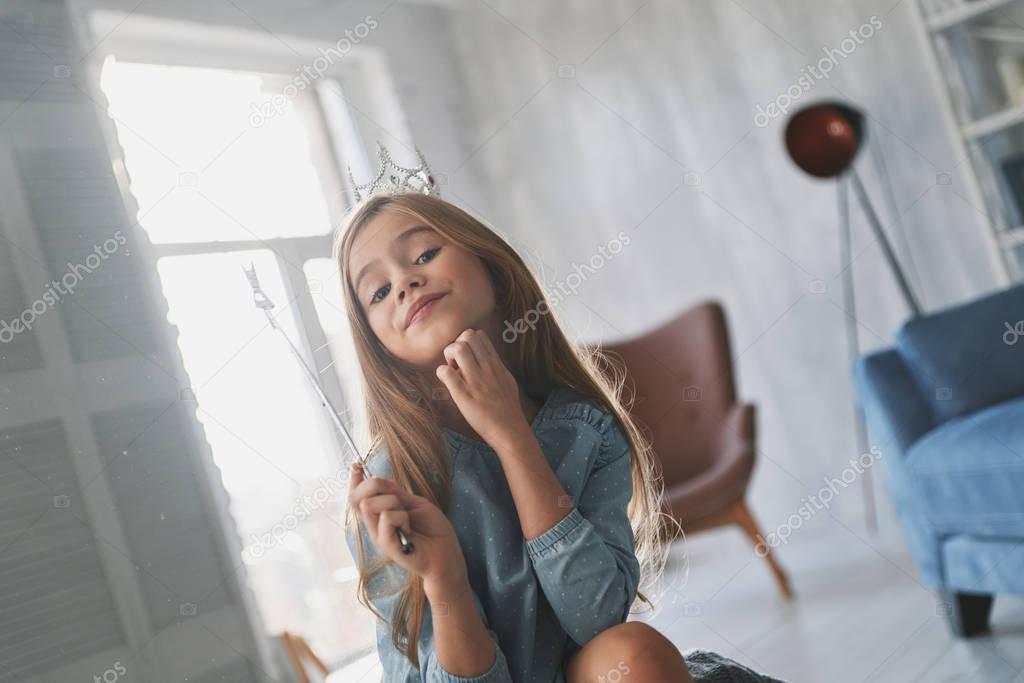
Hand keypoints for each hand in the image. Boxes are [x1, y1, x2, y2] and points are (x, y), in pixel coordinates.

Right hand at [347, 463, 466, 589]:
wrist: (445, 553)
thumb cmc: (433, 529)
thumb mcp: (413, 503)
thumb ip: (394, 494)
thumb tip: (376, 480)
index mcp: (380, 513)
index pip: (357, 496)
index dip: (354, 480)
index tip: (356, 465)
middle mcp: (374, 524)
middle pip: (358, 496)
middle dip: (376, 485)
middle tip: (398, 496)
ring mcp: (378, 535)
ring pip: (369, 504)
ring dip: (393, 502)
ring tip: (407, 517)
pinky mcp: (385, 544)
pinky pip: (387, 517)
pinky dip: (402, 517)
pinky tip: (410, 530)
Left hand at [435, 328, 529, 449]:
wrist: (510, 430)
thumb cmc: (508, 407)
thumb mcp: (507, 380)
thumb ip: (496, 366)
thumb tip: (487, 357)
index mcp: (496, 364)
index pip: (479, 335)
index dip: (467, 342)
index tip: (466, 357)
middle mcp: (486, 368)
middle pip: (467, 336)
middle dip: (456, 345)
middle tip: (456, 363)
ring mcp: (475, 381)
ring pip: (457, 349)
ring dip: (448, 357)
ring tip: (452, 372)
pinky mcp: (463, 395)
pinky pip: (445, 372)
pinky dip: (441, 373)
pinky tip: (447, 382)